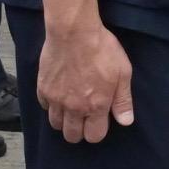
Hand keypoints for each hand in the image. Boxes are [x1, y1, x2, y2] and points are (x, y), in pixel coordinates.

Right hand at [38, 16, 134, 142]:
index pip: (94, 136)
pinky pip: (44, 106)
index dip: (97, 131)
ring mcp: (56, 99)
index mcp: (96, 106)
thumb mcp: (123, 73)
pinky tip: (58, 94)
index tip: (98, 121)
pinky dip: (51, 105)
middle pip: (72, 135)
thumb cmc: (102, 49)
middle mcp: (74, 108)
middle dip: (78, 131)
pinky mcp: (43, 88)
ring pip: (55, 124)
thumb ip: (123, 100)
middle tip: (83, 118)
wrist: (74, 32)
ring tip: (70, 109)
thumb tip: (125, 122)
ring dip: (63, 120)